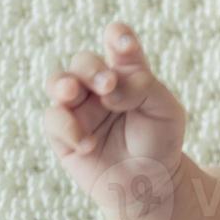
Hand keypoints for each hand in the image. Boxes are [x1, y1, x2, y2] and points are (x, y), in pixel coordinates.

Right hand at [42, 22, 187, 213]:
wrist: (150, 183)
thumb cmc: (161, 141)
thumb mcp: (166, 110)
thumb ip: (142, 88)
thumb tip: (107, 89)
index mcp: (129, 74)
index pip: (119, 44)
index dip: (118, 37)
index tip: (124, 43)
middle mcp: (100, 87)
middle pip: (84, 61)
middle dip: (92, 69)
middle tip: (108, 84)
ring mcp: (80, 108)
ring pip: (59, 82)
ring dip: (63, 84)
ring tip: (72, 93)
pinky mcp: (63, 133)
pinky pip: (54, 120)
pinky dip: (68, 128)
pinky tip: (88, 143)